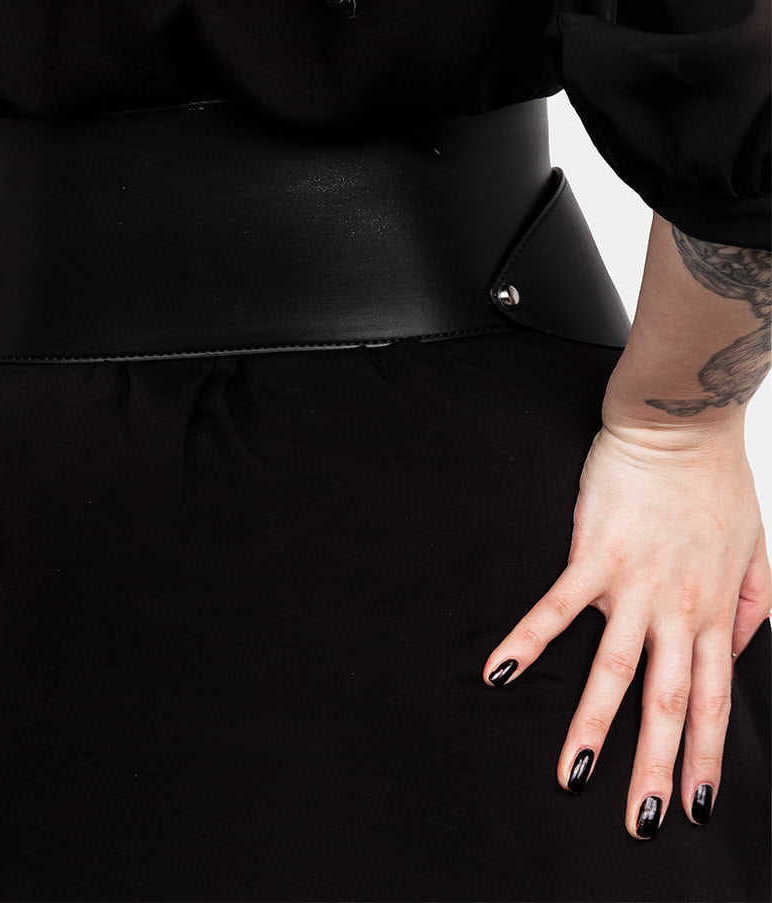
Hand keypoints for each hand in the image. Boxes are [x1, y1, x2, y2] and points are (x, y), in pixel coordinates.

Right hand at [481, 411, 770, 837]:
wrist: (681, 425)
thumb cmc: (713, 478)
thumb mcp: (756, 547)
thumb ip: (753, 604)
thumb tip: (739, 649)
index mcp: (715, 610)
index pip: (712, 700)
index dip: (703, 756)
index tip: (693, 804)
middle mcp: (677, 608)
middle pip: (666, 701)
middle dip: (653, 767)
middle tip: (639, 822)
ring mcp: (634, 584)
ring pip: (614, 669)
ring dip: (592, 727)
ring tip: (574, 775)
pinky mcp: (595, 553)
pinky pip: (558, 606)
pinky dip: (529, 641)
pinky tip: (502, 671)